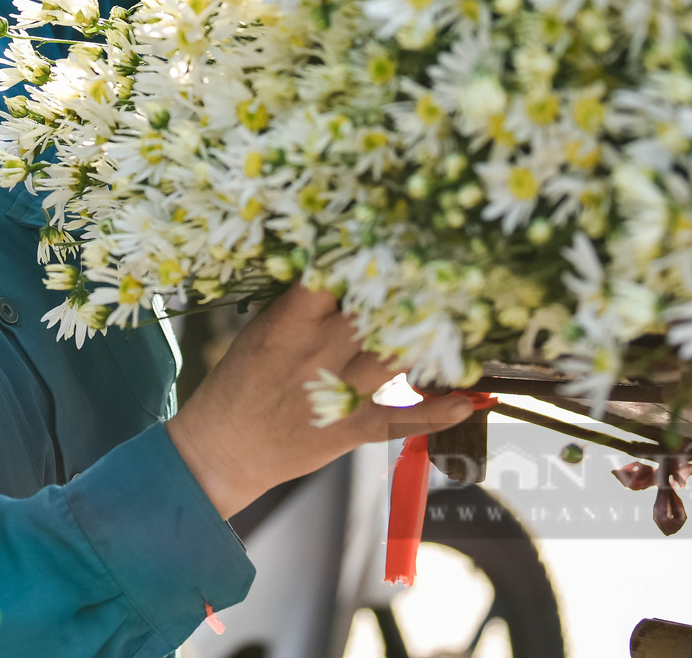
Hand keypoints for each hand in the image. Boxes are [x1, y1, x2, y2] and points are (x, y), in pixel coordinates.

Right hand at [163, 285, 472, 518]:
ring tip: (467, 322)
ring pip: (397, 358)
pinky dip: (437, 412)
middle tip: (450, 275)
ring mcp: (337, 392)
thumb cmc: (239, 383)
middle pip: (377, 313)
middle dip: (413, 295)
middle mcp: (319, 352)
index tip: (402, 242)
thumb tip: (345, 276)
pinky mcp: (349, 428)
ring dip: (434, 343)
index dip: (371, 259)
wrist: (222, 448)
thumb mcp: (262, 331)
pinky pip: (401, 419)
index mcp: (291, 321)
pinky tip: (469, 401)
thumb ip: (302, 307)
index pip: (337, 277)